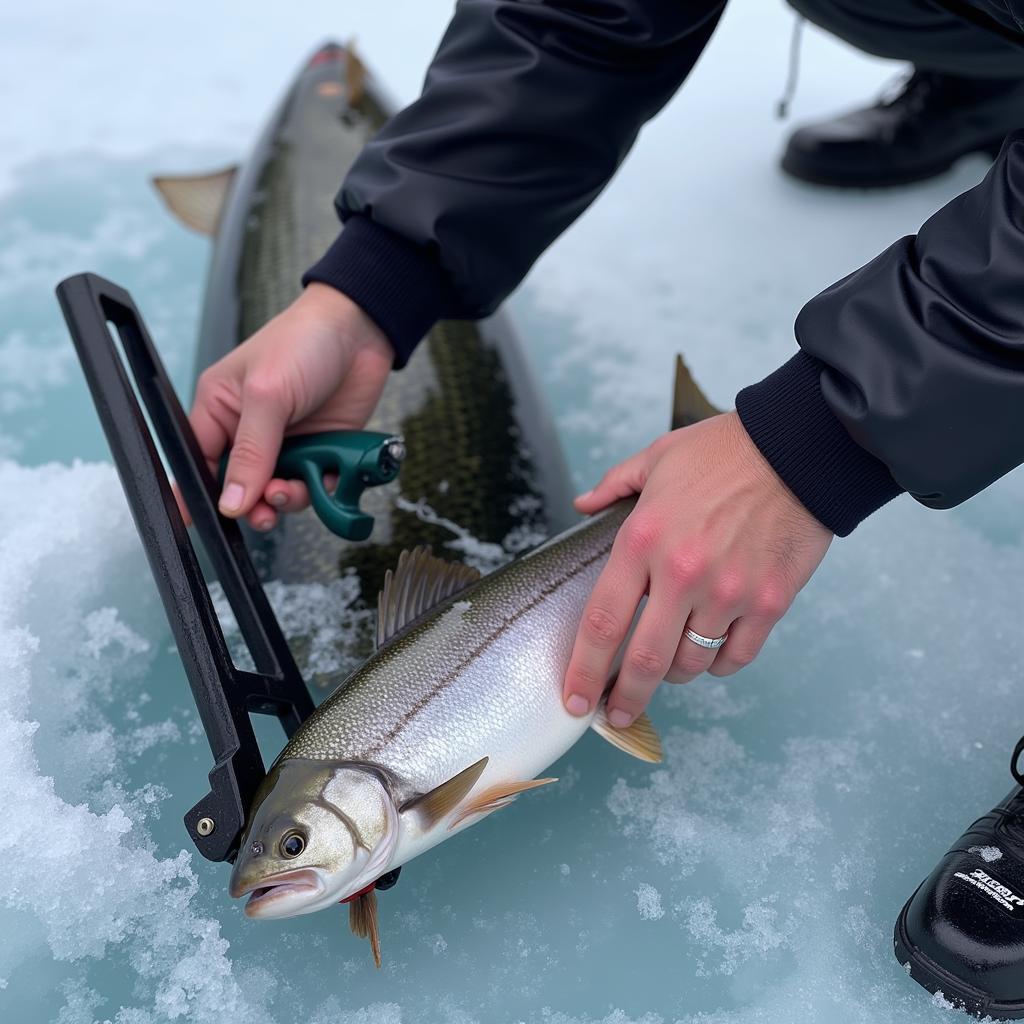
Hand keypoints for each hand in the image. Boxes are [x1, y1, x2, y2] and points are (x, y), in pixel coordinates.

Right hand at [184, 283, 392, 529]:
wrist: (362, 330)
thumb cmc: (303, 342)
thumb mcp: (267, 394)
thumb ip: (249, 451)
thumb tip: (231, 501)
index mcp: (220, 410)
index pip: (198, 461)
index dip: (198, 494)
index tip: (199, 523)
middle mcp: (251, 431)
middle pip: (241, 487)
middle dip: (251, 504)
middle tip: (264, 512)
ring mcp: (288, 443)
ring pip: (279, 492)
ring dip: (287, 500)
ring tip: (293, 490)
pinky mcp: (321, 451)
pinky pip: (316, 485)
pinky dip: (322, 489)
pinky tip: (328, 477)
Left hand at [562, 411, 832, 724]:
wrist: (799, 446)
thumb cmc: (723, 451)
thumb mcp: (657, 458)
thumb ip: (614, 486)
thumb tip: (582, 505)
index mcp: (642, 540)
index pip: (602, 623)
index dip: (583, 670)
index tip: (574, 698)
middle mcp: (682, 575)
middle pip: (643, 662)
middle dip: (624, 700)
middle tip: (615, 715)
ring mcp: (729, 593)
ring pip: (691, 664)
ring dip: (673, 675)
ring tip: (666, 666)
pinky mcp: (770, 602)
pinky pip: (736, 657)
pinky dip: (718, 664)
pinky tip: (710, 653)